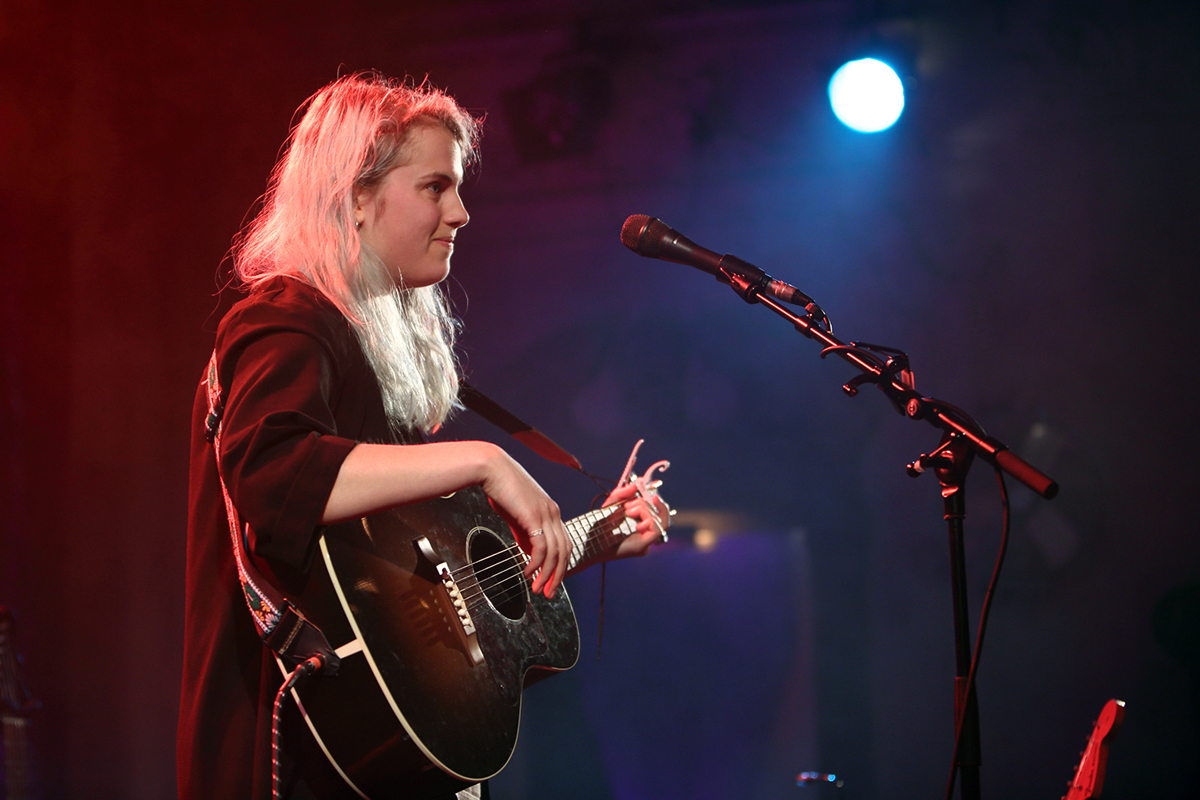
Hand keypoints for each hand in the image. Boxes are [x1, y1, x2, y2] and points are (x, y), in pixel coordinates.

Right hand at [478, 445, 572, 597]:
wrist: (491, 468)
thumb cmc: (501, 488)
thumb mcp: (517, 515)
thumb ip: (525, 532)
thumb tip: (529, 552)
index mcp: (551, 511)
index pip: (564, 543)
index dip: (560, 565)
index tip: (550, 580)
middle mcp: (553, 513)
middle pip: (565, 551)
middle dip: (557, 575)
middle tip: (548, 592)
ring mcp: (546, 514)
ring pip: (555, 553)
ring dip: (546, 574)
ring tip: (536, 588)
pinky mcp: (534, 516)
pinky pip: (541, 547)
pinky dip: (535, 564)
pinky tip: (526, 572)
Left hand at [601, 481, 670, 559]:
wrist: (590, 541)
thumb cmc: (600, 526)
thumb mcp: (611, 504)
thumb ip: (622, 493)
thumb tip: (636, 485)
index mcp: (641, 526)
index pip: (660, 515)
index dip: (660, 503)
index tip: (652, 494)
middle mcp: (646, 535)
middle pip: (659, 515)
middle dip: (644, 504)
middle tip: (627, 505)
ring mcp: (646, 542)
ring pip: (661, 521)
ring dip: (645, 510)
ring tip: (628, 511)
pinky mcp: (642, 547)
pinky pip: (657, 530)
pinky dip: (649, 521)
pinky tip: (636, 524)